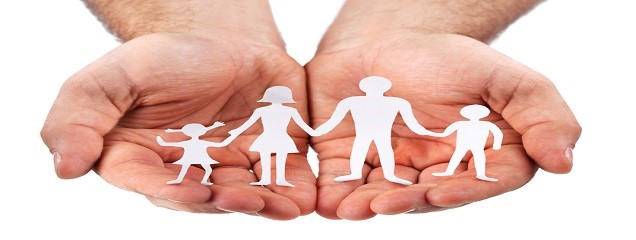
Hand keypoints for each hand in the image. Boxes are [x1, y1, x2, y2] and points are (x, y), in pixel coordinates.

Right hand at [40, 32, 314, 219]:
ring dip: (265, 205)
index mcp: (146, 163)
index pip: (156, 186)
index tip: (196, 188)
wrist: (220, 37)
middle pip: (209, 199)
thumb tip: (65, 167)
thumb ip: (81, 118)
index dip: (176, 192)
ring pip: (250, 196)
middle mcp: (191, 174)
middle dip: (227, 202)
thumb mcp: (111, 78)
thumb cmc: (162, 59)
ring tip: (281, 206)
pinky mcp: (273, 158)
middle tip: (243, 198)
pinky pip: (285, 181)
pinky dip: (296, 194)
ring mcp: (234, 169)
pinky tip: (305, 200)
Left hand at [307, 33, 579, 219]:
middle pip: (420, 197)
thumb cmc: (451, 56)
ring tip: (351, 209)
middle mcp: (431, 171)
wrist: (389, 35)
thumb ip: (542, 116)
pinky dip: (332, 195)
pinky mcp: (348, 158)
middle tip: (384, 204)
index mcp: (473, 159)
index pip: (473, 184)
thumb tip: (564, 163)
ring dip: (364, 206)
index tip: (439, 191)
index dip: (458, 191)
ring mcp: (388, 168)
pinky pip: (341, 183)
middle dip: (402, 203)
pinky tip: (324, 203)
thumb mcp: (505, 78)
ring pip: (379, 196)